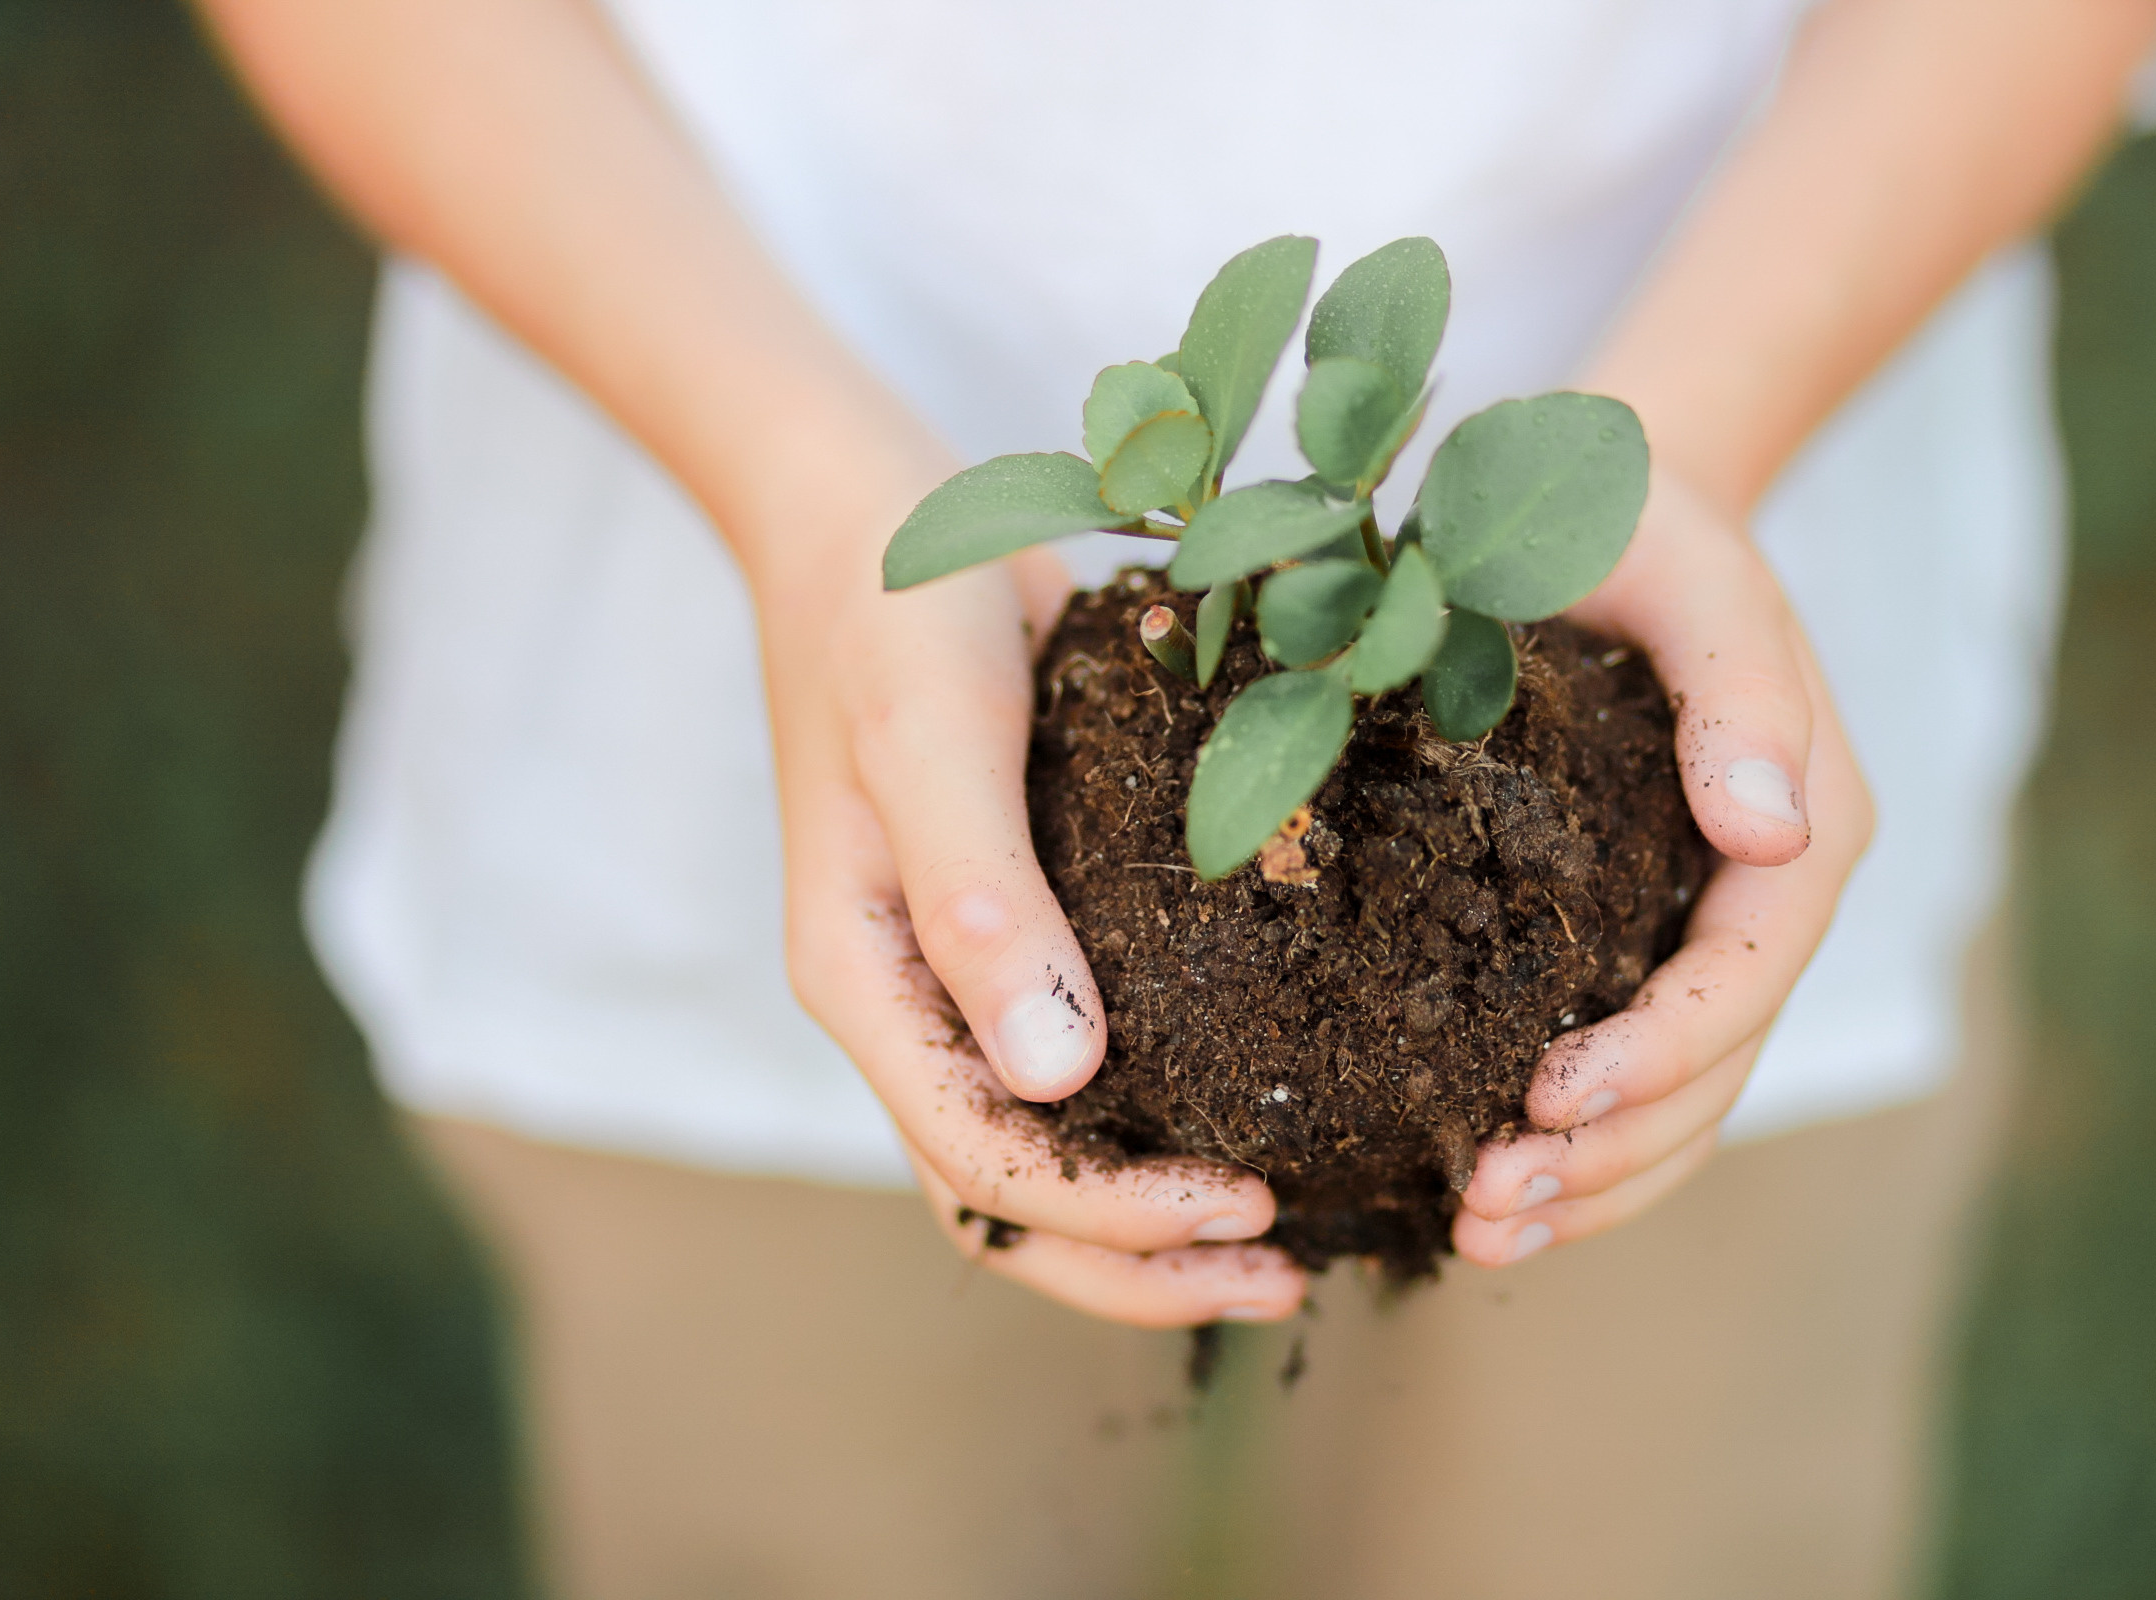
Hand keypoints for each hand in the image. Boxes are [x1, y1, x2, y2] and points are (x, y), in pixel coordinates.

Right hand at [753, 472, 1306, 1327]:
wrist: (876, 523)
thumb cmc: (898, 619)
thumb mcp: (935, 744)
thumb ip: (985, 903)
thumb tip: (1062, 1079)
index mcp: (866, 980)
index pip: (985, 1160)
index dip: (1113, 1213)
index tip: (1249, 1205)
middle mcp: (912, 1004)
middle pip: (1013, 1197)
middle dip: (1140, 1260)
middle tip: (1289, 1269)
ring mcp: (965, 976)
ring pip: (1046, 1152)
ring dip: (1151, 1217)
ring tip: (1285, 1237)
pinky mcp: (1027, 931)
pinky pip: (1088, 1061)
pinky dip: (1162, 1115)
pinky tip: (1264, 1115)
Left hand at [1451, 467, 1873, 1264]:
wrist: (1607, 498)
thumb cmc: (1636, 515)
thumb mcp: (1688, 567)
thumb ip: (1738, 690)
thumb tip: (1773, 834)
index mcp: (1806, 813)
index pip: (1748, 968)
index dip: (1661, 1051)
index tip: (1548, 1100)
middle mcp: (1771, 887)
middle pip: (1719, 1063)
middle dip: (1612, 1153)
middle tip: (1489, 1207)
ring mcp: (1708, 923)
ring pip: (1681, 1096)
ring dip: (1593, 1183)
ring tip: (1479, 1234)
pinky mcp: (1639, 936)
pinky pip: (1631, 1068)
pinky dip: (1576, 1147)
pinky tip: (1485, 1198)